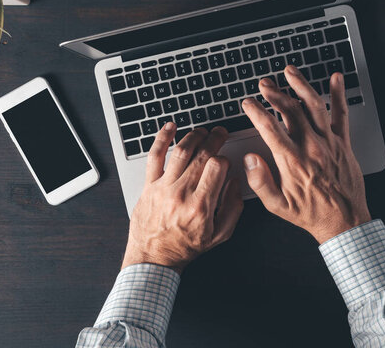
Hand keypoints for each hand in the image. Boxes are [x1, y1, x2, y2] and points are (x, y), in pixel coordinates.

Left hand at [122, 124, 243, 272]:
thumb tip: (235, 182)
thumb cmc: (186, 247)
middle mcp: (181, 194)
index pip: (217, 167)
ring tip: (203, 131)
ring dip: (195, 136)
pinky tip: (170, 127)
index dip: (225, 159)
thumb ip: (233, 208)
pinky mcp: (149, 185)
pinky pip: (154, 156)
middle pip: (201, 155)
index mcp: (201, 206)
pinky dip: (162, 138)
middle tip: (220, 133)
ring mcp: (163, 187)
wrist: (153, 258)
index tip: (225, 162)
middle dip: (215, 139)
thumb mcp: (220, 235)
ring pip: (181, 151)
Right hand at [242, 66, 370, 243]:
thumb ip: (260, 181)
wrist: (343, 220)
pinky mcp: (343, 143)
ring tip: (290, 72)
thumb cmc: (310, 213)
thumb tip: (250, 159)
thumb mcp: (277, 205)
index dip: (256, 111)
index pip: (269, 127)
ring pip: (314, 105)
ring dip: (301, 85)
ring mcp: (329, 142)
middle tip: (265, 84)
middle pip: (290, 110)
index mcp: (292, 161)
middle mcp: (310, 147)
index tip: (248, 104)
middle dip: (274, 93)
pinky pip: (342, 114)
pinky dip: (339, 94)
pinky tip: (336, 78)